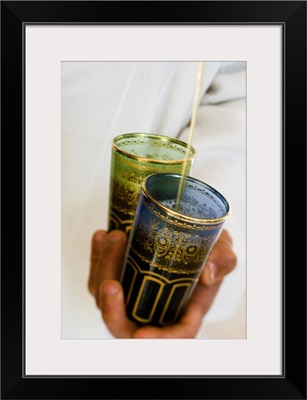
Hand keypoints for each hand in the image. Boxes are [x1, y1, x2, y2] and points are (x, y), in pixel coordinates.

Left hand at [88, 229, 236, 337]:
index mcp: (183, 310)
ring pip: (106, 297)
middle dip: (113, 309)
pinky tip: (101, 235)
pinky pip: (99, 274)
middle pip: (125, 323)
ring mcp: (133, 292)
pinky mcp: (119, 275)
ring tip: (114, 238)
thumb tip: (207, 273)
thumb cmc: (210, 250)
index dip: (157, 340)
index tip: (142, 335)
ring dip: (104, 270)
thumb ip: (222, 260)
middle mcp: (154, 307)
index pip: (173, 335)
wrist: (192, 235)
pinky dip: (96, 256)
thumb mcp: (224, 252)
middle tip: (111, 284)